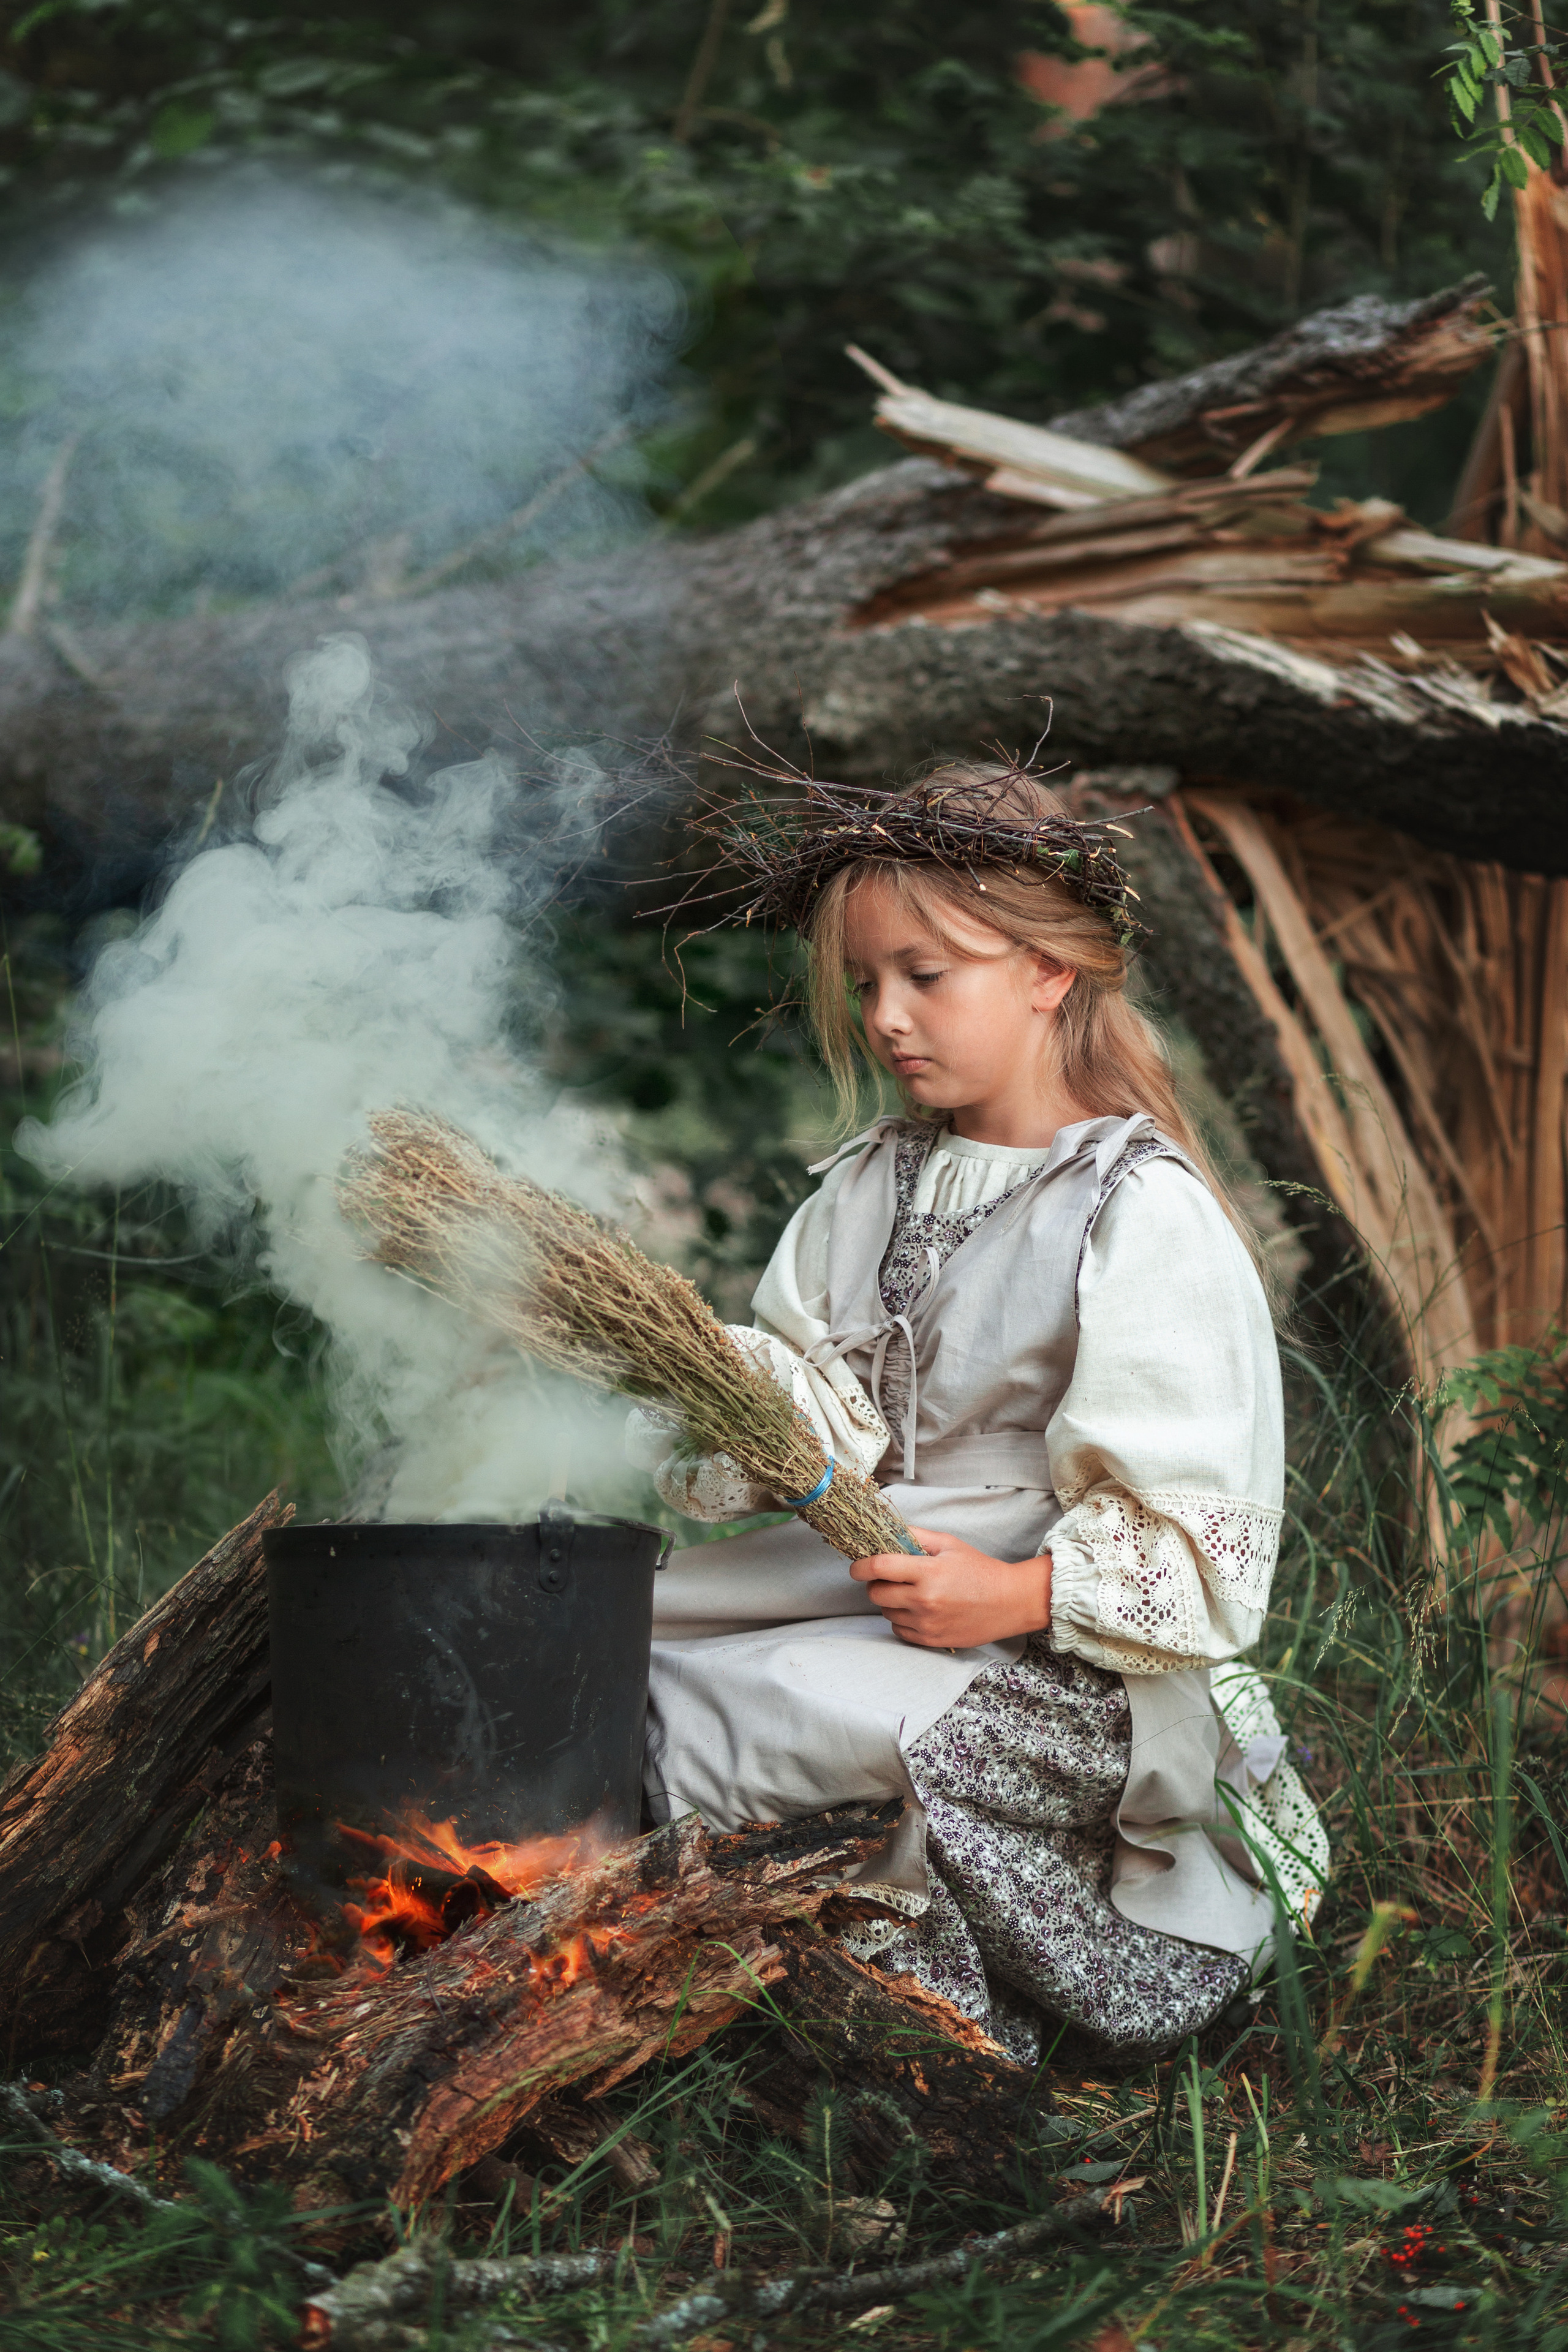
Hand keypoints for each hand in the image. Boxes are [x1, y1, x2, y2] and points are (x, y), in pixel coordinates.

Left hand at [849, 1526, 1051, 1649]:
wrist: (1009, 1602)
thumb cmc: (980, 1570)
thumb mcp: (949, 1544)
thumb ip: (916, 1536)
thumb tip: (887, 1532)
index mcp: (928, 1572)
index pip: (879, 1567)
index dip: (860, 1566)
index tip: (856, 1567)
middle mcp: (924, 1600)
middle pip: (876, 1593)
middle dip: (876, 1583)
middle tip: (889, 1577)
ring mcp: (927, 1623)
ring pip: (886, 1612)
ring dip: (890, 1601)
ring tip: (911, 1592)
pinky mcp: (931, 1640)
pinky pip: (899, 1630)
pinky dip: (902, 1619)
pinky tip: (919, 1610)